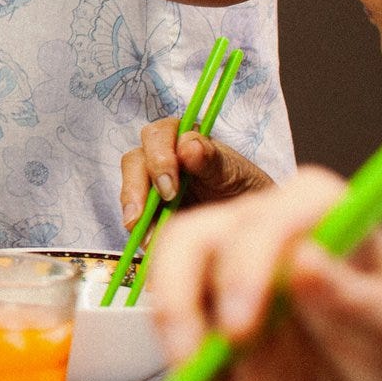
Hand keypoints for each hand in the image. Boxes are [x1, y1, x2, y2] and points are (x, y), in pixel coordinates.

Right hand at [119, 118, 272, 227]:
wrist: (252, 224)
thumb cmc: (246, 189)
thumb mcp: (235, 173)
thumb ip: (211, 159)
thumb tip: (187, 145)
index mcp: (181, 139)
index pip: (157, 136)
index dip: (158, 159)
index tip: (170, 188)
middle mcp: (161, 158)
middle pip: (134, 162)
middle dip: (136, 188)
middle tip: (144, 214)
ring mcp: (152, 185)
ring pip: (129, 190)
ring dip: (134, 214)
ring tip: (147, 237)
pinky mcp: (150, 211)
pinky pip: (136, 219)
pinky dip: (141, 232)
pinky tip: (150, 244)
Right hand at [149, 168, 381, 380]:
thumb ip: (350, 297)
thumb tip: (301, 261)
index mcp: (314, 209)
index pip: (258, 224)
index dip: (240, 271)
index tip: (241, 331)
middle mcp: (263, 230)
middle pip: (189, 241)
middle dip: (179, 301)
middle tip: (193, 363)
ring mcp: (235, 274)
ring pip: (171, 286)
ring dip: (180, 345)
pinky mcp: (221, 321)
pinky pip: (182, 339)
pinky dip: (191, 374)